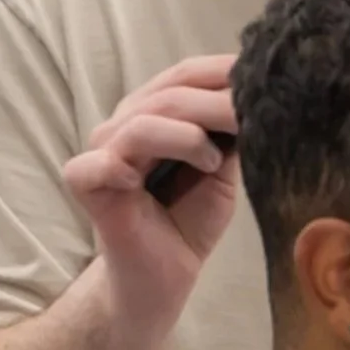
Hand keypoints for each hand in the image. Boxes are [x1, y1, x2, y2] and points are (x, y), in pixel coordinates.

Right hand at [64, 55, 238, 317]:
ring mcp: (103, 151)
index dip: (223, 72)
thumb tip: (259, 94)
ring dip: (185, 136)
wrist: (163, 277)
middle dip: (214, 104)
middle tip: (249, 119)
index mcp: (157, 110)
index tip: (263, 80)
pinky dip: (120, 166)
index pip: (186, 75)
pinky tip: (141, 182)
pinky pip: (99, 164)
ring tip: (211, 161)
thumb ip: (230, 132)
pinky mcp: (86, 185)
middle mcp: (127, 122)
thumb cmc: (189, 219)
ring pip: (142, 123)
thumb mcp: (221, 168)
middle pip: (169, 94)